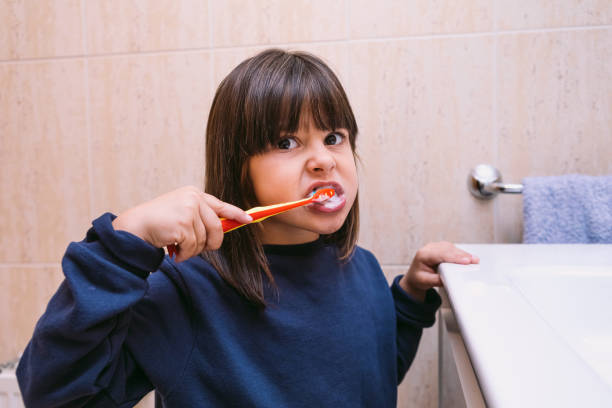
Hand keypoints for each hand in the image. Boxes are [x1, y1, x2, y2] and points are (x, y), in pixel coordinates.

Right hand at [112, 186, 251, 261]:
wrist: (134, 227)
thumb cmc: (157, 223)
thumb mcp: (181, 213)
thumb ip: (200, 218)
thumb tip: (221, 232)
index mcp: (194, 194)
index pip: (220, 205)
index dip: (236, 214)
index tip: (248, 220)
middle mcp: (193, 198)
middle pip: (217, 228)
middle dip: (210, 244)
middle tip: (197, 250)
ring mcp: (189, 210)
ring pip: (204, 240)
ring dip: (192, 250)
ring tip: (177, 247)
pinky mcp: (183, 223)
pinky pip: (193, 246)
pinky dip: (184, 253)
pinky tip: (173, 250)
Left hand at [399, 241, 478, 301]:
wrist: (415, 276)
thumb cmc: (418, 278)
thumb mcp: (425, 282)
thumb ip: (436, 280)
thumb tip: (449, 279)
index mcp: (423, 255)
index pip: (441, 254)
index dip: (455, 257)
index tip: (466, 261)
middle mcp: (428, 248)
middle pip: (448, 249)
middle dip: (462, 255)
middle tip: (474, 261)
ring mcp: (435, 246)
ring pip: (451, 247)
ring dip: (463, 253)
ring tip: (474, 260)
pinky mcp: (440, 248)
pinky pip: (452, 248)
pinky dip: (460, 253)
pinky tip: (468, 257)